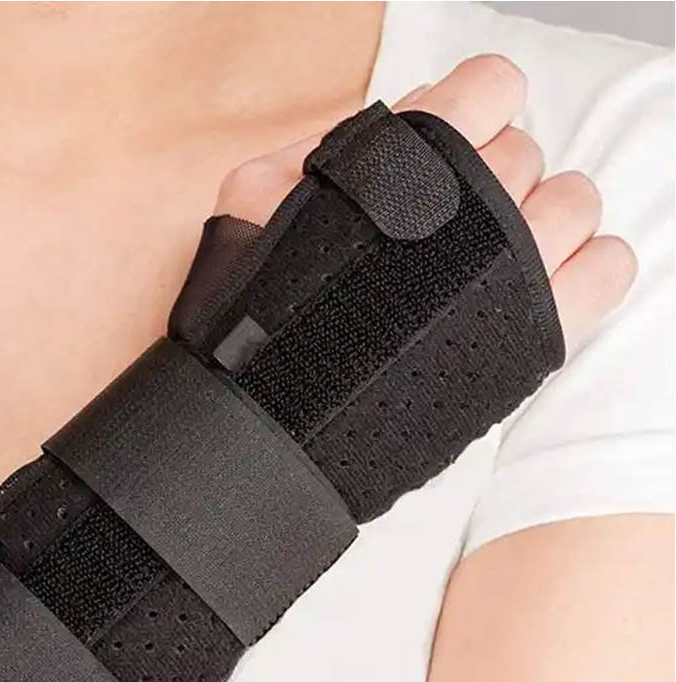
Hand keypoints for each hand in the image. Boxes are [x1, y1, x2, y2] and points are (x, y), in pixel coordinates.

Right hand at [213, 54, 636, 354]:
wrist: (285, 416)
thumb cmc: (263, 313)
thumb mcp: (252, 202)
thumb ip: (323, 147)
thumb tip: (397, 121)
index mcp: (417, 157)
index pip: (491, 85)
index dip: (476, 110)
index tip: (453, 147)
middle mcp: (478, 201)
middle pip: (527, 153)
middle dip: (492, 181)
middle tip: (451, 226)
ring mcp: (518, 263)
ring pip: (577, 203)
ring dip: (544, 219)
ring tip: (497, 258)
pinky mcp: (538, 327)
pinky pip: (608, 270)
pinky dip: (593, 267)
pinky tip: (548, 282)